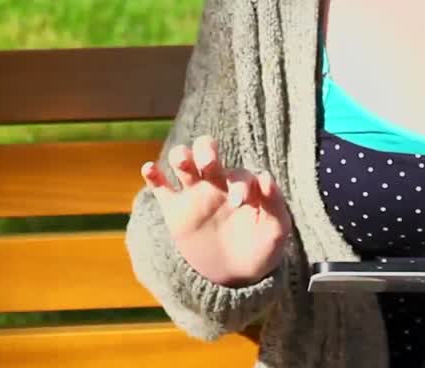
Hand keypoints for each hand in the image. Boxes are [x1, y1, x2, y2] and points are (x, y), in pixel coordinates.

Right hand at [142, 134, 293, 287]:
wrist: (235, 276)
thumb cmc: (260, 249)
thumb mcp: (274, 231)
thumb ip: (275, 204)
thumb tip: (265, 176)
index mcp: (242, 185)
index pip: (238, 174)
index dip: (239, 184)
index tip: (238, 203)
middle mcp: (216, 182)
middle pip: (205, 149)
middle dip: (206, 150)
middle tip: (209, 165)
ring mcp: (194, 194)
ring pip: (182, 161)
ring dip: (180, 155)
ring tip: (182, 162)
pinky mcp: (175, 210)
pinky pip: (160, 187)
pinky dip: (153, 175)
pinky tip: (149, 169)